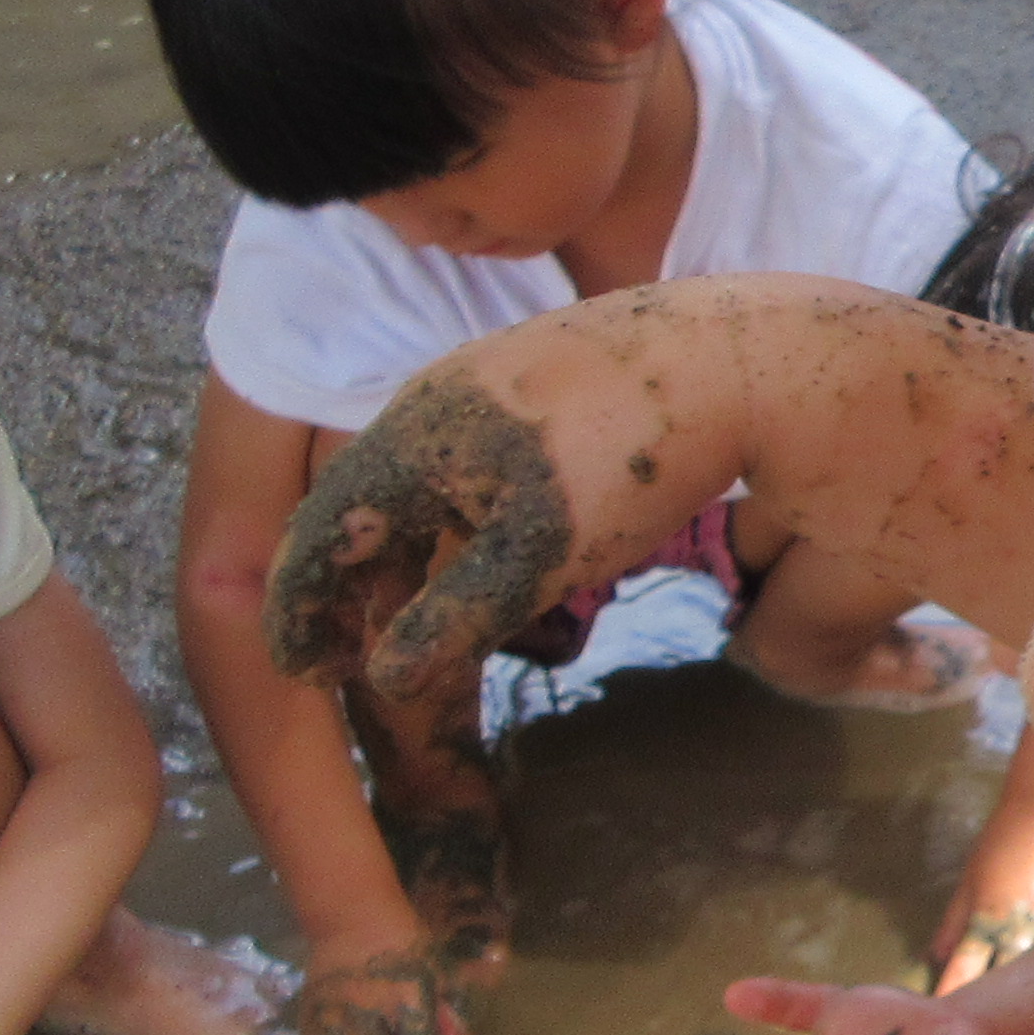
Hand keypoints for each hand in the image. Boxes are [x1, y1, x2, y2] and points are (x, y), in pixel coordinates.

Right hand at [267, 307, 735, 703]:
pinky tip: (477, 572)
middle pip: (357, 517)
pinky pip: (460, 477)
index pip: (318, 534)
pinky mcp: (530, 399)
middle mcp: (427, 410)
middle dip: (348, 597)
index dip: (300, 610)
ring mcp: (480, 396)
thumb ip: (452, 617)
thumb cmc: (626, 452)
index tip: (300, 670)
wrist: (733, 354)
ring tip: (412, 636)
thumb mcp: (537, 553)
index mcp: (407, 442)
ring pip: (414, 498)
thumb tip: (384, 681)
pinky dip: (451, 537)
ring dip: (403, 571)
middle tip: (350, 665)